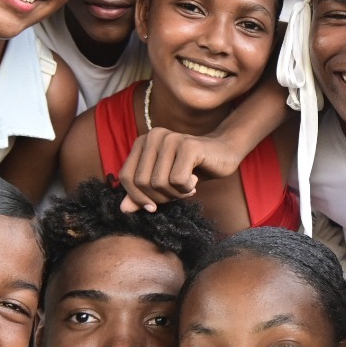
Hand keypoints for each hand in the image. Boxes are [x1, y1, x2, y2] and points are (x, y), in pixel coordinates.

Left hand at [116, 126, 247, 212]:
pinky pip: (178, 180)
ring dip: (175, 194)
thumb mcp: (162, 182)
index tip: (152, 207)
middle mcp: (153, 136)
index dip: (137, 197)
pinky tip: (194, 181)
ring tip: (186, 187)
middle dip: (160, 197)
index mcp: (141, 142)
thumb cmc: (190, 169)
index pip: (126, 177)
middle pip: (142, 182)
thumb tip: (123, 210)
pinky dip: (186, 188)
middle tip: (176, 194)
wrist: (222, 154)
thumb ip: (141, 193)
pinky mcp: (188, 146)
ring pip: (159, 182)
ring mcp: (171, 139)